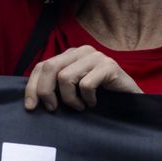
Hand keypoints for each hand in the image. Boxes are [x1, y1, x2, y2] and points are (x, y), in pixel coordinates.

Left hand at [23, 47, 140, 110]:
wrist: (130, 101)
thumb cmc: (99, 96)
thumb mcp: (72, 88)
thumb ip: (55, 85)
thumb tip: (31, 99)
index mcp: (70, 54)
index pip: (42, 66)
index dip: (32, 87)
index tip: (31, 107)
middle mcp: (82, 51)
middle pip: (50, 68)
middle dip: (46, 92)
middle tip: (53, 108)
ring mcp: (97, 57)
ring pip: (65, 77)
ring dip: (69, 98)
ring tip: (79, 106)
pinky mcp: (109, 66)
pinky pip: (86, 84)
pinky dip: (86, 98)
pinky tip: (93, 103)